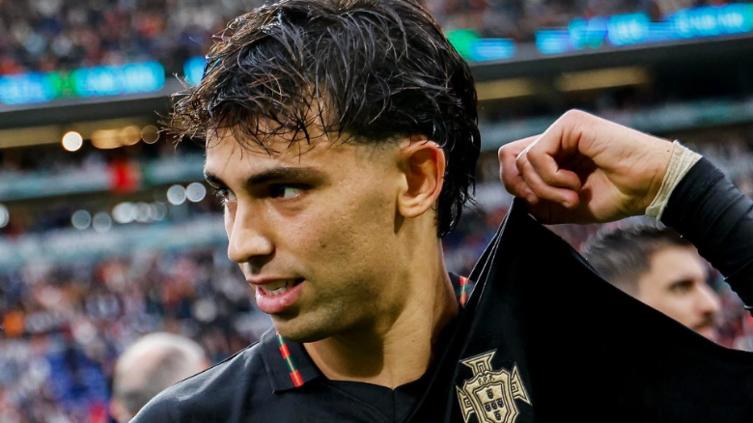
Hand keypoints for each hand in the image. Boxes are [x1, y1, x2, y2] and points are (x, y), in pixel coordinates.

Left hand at [498, 110, 672, 223]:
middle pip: (507, 157)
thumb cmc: (616, 195)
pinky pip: (537, 155)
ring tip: (573, 195)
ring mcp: (561, 129)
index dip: (515, 188)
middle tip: (550, 202)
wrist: (650, 187)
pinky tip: (576, 184)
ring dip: (545, 188)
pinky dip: (552, 178)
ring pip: (522, 161)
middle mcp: (554, 138)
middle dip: (522, 187)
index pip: (511, 164)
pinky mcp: (569, 123)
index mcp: (553, 155)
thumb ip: (537, 201)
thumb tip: (514, 197)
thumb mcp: (565, 205)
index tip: (539, 207)